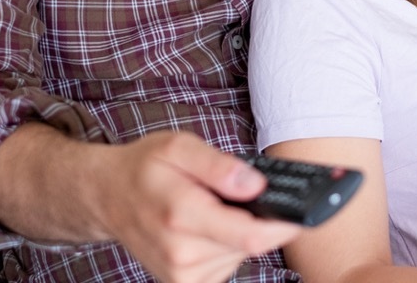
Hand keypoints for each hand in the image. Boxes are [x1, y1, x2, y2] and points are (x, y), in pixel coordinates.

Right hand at [99, 131, 302, 282]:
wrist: (106, 197)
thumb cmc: (144, 168)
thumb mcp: (178, 146)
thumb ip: (219, 165)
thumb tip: (257, 185)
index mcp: (182, 215)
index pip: (252, 235)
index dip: (287, 225)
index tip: (311, 210)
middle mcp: (182, 254)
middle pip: (252, 244)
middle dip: (261, 217)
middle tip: (246, 191)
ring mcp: (182, 275)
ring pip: (242, 254)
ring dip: (242, 230)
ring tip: (215, 205)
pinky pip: (227, 263)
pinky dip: (229, 243)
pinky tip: (210, 225)